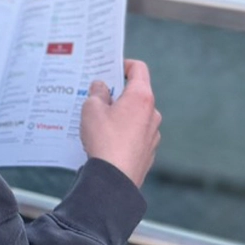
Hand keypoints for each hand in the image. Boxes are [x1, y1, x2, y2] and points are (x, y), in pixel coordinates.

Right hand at [80, 59, 160, 187]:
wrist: (114, 179)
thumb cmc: (104, 139)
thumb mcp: (91, 108)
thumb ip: (97, 92)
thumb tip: (101, 87)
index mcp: (141, 97)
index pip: (138, 69)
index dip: (123, 64)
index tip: (110, 68)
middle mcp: (152, 113)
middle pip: (136, 93)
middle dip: (118, 93)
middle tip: (97, 96)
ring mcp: (153, 134)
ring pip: (136, 115)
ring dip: (121, 114)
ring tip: (98, 122)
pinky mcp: (149, 151)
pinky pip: (136, 134)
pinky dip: (124, 132)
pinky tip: (107, 140)